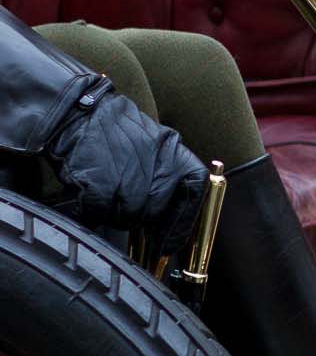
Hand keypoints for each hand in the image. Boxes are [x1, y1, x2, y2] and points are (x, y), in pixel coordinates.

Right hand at [46, 82, 207, 253]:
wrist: (78, 113)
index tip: (171, 243)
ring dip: (114, 214)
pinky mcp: (100, 184)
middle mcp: (158, 165)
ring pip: (128, 216)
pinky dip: (92, 212)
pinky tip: (88, 201)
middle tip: (125, 209)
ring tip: (105, 198)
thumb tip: (167, 215)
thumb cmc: (114, 131)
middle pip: (156, 211)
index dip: (183, 223)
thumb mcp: (155, 144)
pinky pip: (100, 212)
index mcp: (176, 154)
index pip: (196, 193)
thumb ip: (167, 174)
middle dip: (140, 218)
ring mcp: (129, 176)